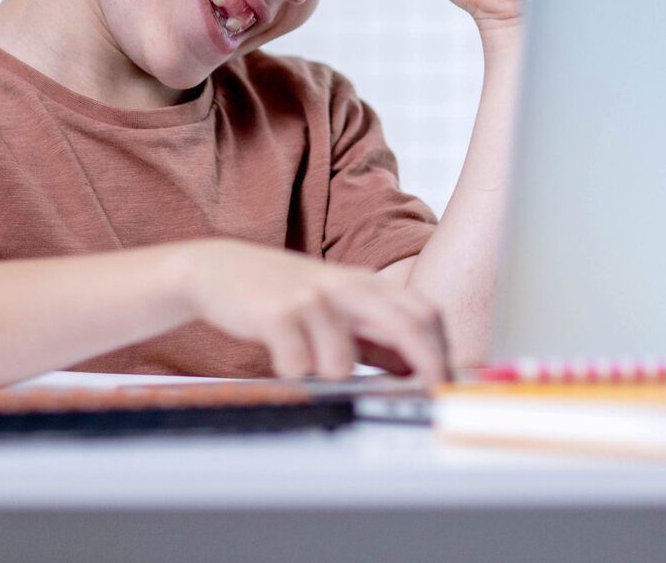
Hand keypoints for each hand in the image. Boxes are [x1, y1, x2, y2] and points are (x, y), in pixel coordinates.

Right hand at [175, 240, 449, 383]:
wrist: (218, 270)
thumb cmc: (280, 291)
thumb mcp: (334, 304)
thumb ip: (373, 335)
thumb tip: (414, 368)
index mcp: (363, 283)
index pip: (422, 311)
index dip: (442, 350)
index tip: (447, 382)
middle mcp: (344, 286)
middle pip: (407, 323)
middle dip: (427, 365)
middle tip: (430, 396)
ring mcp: (312, 298)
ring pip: (344, 362)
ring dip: (330, 375)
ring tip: (308, 360)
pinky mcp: (277, 314)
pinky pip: (299, 366)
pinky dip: (293, 372)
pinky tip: (280, 353)